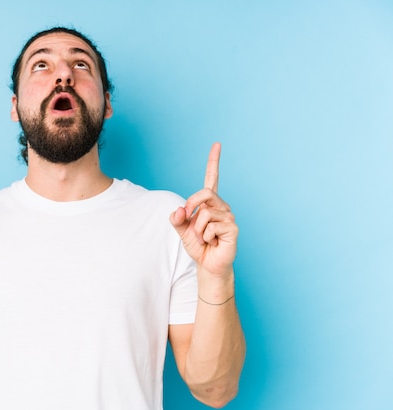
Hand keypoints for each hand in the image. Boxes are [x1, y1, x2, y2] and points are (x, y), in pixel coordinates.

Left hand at [170, 143, 237, 277]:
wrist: (207, 264)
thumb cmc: (197, 245)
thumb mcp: (181, 230)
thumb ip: (176, 219)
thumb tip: (179, 210)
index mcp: (209, 203)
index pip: (212, 178)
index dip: (214, 161)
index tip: (217, 144)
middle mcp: (221, 206)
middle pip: (204, 194)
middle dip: (191, 207)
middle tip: (188, 222)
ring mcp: (228, 217)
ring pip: (204, 214)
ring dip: (197, 230)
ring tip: (203, 239)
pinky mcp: (232, 229)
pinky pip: (210, 227)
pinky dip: (204, 237)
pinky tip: (212, 242)